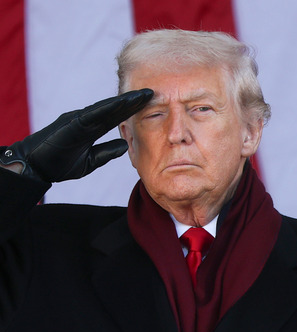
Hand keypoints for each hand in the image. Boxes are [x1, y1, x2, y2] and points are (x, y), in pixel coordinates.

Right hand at [0, 88, 153, 182]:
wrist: (36, 167)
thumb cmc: (59, 163)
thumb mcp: (90, 160)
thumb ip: (106, 152)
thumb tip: (125, 146)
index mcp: (91, 128)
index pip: (116, 117)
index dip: (133, 110)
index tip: (151, 104)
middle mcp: (86, 120)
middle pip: (114, 109)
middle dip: (133, 101)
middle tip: (153, 92)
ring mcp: (79, 120)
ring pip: (106, 108)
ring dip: (125, 101)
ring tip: (142, 95)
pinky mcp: (72, 124)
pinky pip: (92, 114)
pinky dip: (107, 108)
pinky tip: (121, 103)